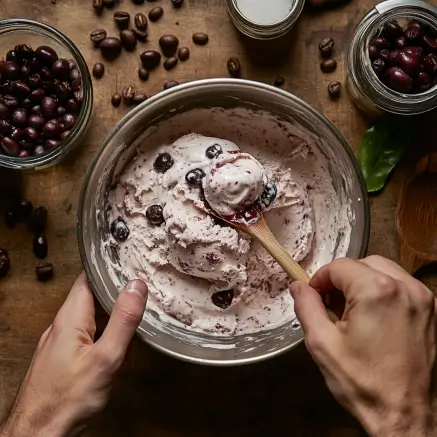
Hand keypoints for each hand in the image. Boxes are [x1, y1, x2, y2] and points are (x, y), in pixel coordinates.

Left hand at [0, 273, 147, 436]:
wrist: (39, 435)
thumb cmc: (67, 399)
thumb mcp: (105, 357)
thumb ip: (123, 320)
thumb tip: (136, 287)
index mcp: (70, 317)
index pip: (88, 278)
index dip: (108, 266)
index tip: (130, 260)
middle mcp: (63, 325)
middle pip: (93, 297)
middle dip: (118, 294)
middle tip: (143, 293)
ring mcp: (62, 342)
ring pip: (92, 318)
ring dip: (114, 318)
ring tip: (137, 321)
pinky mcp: (65, 357)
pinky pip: (89, 337)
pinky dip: (107, 336)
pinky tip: (121, 349)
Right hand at [291, 256, 435, 436]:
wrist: (404, 416)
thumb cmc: (363, 383)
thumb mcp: (322, 343)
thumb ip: (306, 306)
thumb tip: (297, 286)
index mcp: (376, 291)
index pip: (339, 266)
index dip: (320, 279)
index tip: (313, 296)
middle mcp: (405, 287)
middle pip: (363, 264)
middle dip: (342, 279)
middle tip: (330, 304)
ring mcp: (423, 298)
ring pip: (384, 270)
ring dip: (363, 282)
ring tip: (352, 310)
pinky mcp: (431, 311)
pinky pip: (402, 286)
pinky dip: (384, 291)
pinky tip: (374, 316)